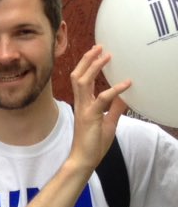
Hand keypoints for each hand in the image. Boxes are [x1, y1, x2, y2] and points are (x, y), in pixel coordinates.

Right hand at [69, 45, 130, 173]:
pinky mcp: (90, 116)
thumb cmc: (94, 143)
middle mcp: (81, 104)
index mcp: (83, 104)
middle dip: (87, 60)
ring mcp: (84, 109)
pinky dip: (114, 90)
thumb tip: (125, 97)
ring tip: (106, 56)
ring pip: (83, 82)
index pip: (81, 80)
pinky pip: (102, 99)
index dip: (87, 65)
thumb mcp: (108, 122)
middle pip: (78, 76)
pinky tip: (126, 83)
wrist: (84, 159)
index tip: (97, 53)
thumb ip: (115, 108)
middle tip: (99, 47)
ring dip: (94, 67)